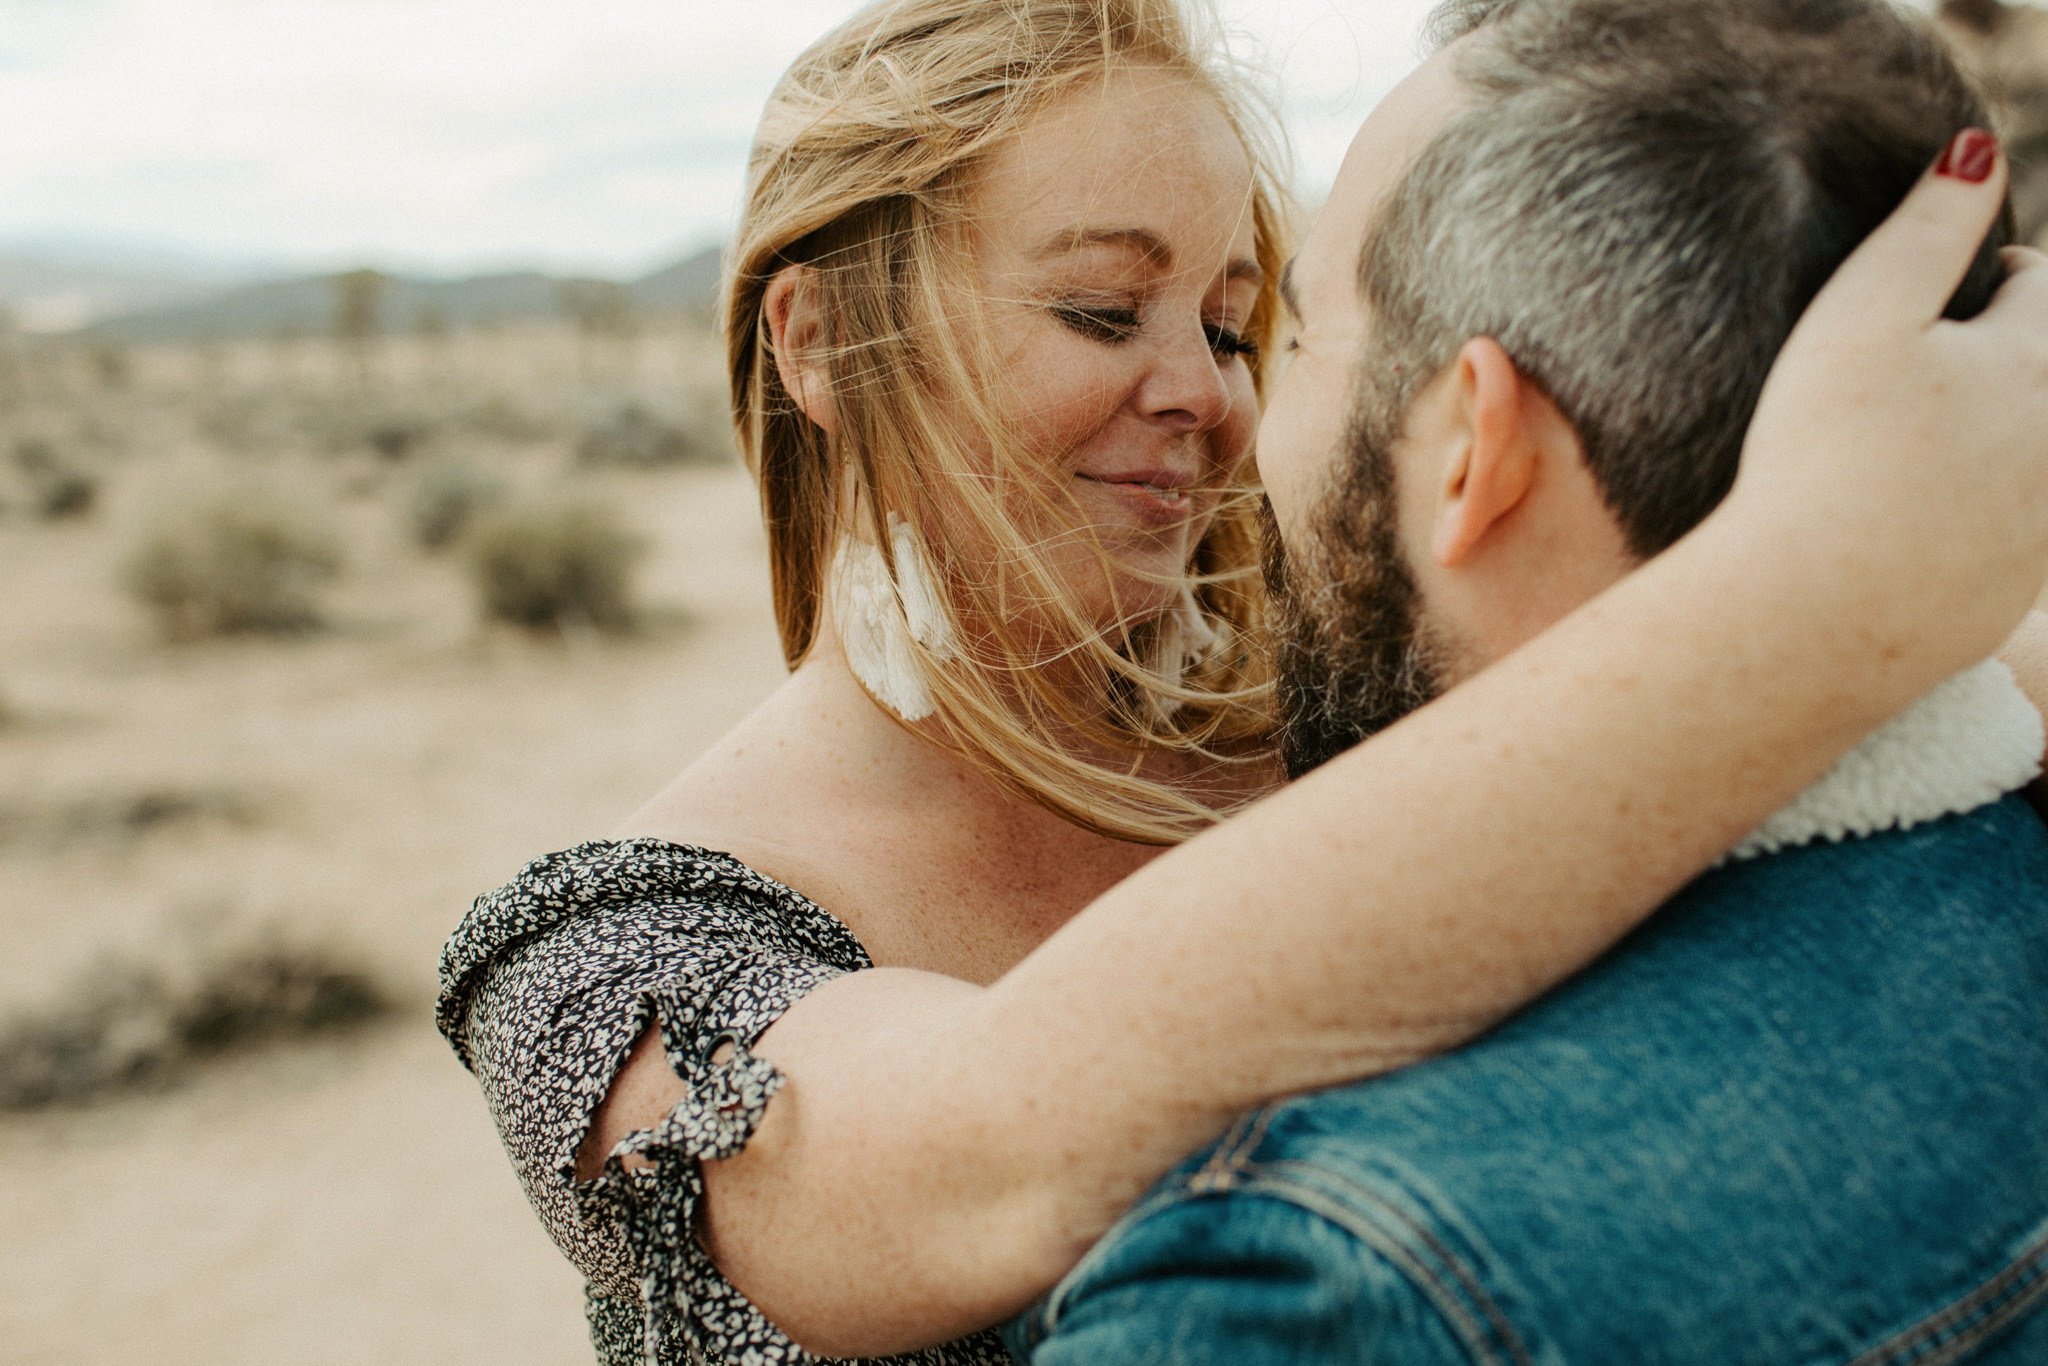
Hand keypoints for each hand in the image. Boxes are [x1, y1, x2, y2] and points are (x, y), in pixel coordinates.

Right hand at [1729, 129, 2047, 667]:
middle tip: (1919, 371)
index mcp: (2037, 359)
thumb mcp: (1860, 318)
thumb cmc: (1820, 459)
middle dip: (2000, 357)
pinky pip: (2015, 533)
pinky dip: (1978, 516)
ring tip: (1915, 449)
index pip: (2035, 285)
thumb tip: (1980, 151)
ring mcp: (2046, 522)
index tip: (1936, 299)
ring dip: (1994, 437)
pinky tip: (1911, 523)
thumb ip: (1927, 226)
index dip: (1988, 279)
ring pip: (2030, 452)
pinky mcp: (2018, 590)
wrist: (1811, 615)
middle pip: (2042, 368)